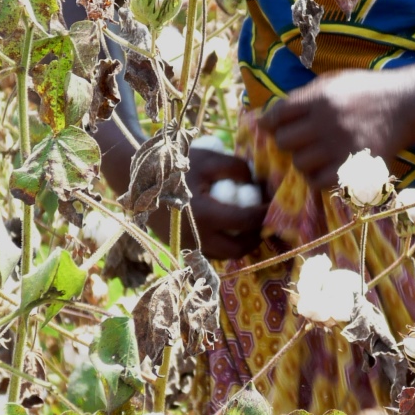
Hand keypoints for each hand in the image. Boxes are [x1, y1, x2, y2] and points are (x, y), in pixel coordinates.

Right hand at [148, 148, 268, 261]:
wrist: (138, 181)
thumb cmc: (175, 166)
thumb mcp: (208, 159)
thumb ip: (237, 168)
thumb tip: (258, 183)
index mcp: (203, 215)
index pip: (245, 222)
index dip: (264, 214)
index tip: (275, 205)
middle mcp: (196, 237)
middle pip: (237, 249)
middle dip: (256, 236)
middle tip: (265, 220)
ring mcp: (188, 246)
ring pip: (224, 255)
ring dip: (240, 242)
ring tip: (250, 222)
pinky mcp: (183, 247)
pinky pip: (211, 252)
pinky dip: (225, 242)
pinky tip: (231, 224)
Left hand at [256, 70, 409, 189]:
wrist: (405, 106)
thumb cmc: (366, 91)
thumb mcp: (334, 82)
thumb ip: (305, 96)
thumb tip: (271, 115)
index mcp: (321, 97)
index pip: (278, 114)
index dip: (269, 122)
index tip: (269, 127)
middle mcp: (328, 122)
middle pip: (284, 142)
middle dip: (287, 141)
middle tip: (300, 140)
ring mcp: (341, 146)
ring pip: (300, 164)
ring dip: (304, 160)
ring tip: (317, 154)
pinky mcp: (354, 167)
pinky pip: (319, 182)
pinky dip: (318, 177)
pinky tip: (327, 167)